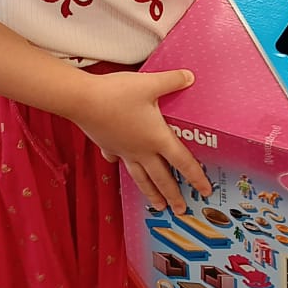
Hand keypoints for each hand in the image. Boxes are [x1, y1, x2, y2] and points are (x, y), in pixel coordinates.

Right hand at [72, 69, 212, 216]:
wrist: (82, 100)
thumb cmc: (117, 94)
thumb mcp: (150, 83)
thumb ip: (172, 81)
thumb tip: (190, 77)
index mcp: (156, 138)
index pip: (182, 162)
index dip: (196, 178)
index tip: (205, 192)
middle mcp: (141, 150)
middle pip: (161, 178)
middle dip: (173, 195)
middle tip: (181, 210)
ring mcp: (124, 151)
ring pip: (141, 177)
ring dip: (151, 192)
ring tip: (157, 205)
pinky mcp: (108, 145)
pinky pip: (119, 160)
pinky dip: (122, 165)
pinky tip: (118, 164)